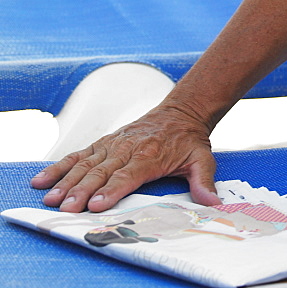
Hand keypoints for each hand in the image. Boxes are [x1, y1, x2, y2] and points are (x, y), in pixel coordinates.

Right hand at [29, 103, 218, 212]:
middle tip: (67, 208)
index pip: (129, 174)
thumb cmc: (189, 139)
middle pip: (103, 171)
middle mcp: (129, 148)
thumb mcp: (202, 158)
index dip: (113, 189)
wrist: (182, 111)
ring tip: (51, 198)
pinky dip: (60, 166)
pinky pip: (79, 154)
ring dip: (67, 181)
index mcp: (151, 154)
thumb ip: (203, 180)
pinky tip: (42, 180)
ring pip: (87, 163)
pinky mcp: (104, 142)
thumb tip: (212, 201)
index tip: (97, 204)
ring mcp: (114, 144)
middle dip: (84, 190)